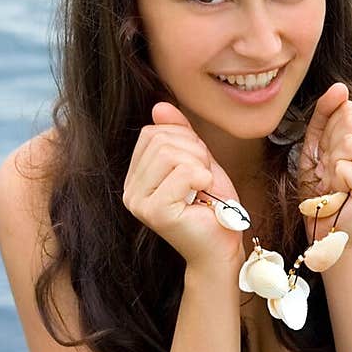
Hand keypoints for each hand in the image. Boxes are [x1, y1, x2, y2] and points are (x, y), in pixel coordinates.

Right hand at [123, 103, 245, 270]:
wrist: (222, 246)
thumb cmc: (212, 207)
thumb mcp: (197, 161)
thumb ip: (179, 134)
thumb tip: (159, 106)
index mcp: (135, 178)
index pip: (153, 133)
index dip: (185, 140)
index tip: (198, 167)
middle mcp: (130, 191)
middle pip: (161, 140)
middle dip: (194, 152)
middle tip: (204, 180)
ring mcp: (139, 203)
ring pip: (171, 153)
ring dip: (200, 165)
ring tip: (203, 188)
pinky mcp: (156, 213)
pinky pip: (183, 172)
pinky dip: (203, 177)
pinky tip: (204, 196)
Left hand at [296, 83, 351, 246]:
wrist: (325, 227)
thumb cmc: (323, 187)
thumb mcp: (318, 142)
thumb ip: (327, 112)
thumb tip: (340, 86)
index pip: (349, 109)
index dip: (329, 135)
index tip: (332, 159)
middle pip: (349, 123)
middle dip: (330, 150)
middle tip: (333, 174)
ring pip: (348, 143)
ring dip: (332, 167)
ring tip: (338, 184)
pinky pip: (346, 166)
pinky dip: (335, 182)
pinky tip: (342, 194)